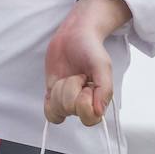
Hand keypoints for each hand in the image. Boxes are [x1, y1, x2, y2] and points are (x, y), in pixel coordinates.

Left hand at [43, 0, 131, 125]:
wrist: (74, 35)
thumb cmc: (91, 49)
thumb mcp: (103, 65)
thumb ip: (105, 89)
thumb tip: (98, 112)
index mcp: (99, 99)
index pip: (89, 119)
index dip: (84, 103)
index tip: (87, 86)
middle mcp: (83, 102)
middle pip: (71, 111)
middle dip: (71, 90)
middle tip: (78, 75)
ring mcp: (67, 100)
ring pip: (58, 110)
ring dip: (60, 90)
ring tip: (69, 77)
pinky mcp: (53, 94)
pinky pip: (49, 111)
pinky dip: (50, 99)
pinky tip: (57, 85)